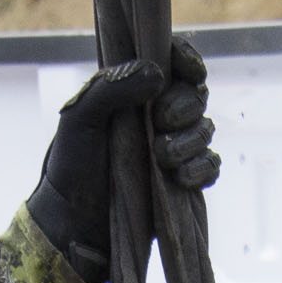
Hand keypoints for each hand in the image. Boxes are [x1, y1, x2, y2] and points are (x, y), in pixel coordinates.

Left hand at [25, 41, 220, 282]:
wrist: (73, 223)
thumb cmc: (71, 166)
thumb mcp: (80, 118)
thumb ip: (111, 87)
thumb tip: (155, 73)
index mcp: (134, 91)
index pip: (172, 61)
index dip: (187, 59)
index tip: (189, 69)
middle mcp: (157, 115)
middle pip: (196, 94)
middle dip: (185, 105)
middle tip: (159, 121)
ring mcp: (173, 147)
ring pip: (205, 130)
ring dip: (190, 140)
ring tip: (161, 156)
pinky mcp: (183, 181)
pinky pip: (209, 166)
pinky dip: (200, 169)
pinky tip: (179, 178)